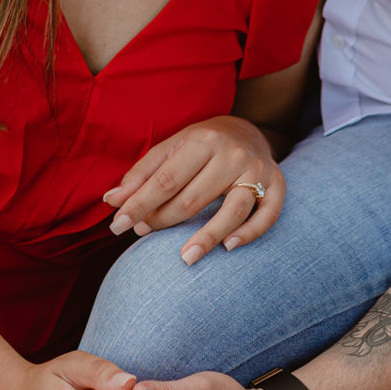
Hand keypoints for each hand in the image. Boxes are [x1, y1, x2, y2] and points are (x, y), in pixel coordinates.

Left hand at [103, 117, 283, 264]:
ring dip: (207, 237)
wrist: (249, 131)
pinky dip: (250, 233)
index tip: (117, 225)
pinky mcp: (278, 185)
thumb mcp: (171, 148)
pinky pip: (268, 215)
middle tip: (142, 234)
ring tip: (185, 258)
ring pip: (232, 210)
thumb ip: (142, 174)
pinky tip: (228, 247)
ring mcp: (258, 170)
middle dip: (164, 221)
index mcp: (203, 140)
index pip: (166, 180)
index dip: (139, 204)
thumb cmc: (201, 145)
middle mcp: (232, 154)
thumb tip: (111, 200)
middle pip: (194, 198)